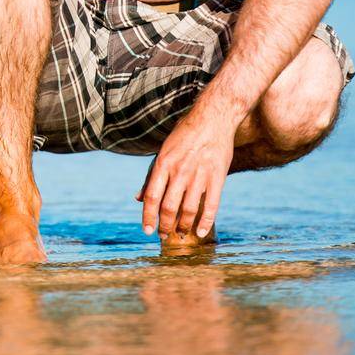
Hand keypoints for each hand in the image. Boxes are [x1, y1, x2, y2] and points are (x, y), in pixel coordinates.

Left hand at [138, 108, 235, 239]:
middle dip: (165, 226)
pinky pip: (212, 205)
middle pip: (169, 207)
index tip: (147, 230)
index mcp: (163, 164)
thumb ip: (151, 176)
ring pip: (189, 209)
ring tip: (180, 234)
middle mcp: (179, 171)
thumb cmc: (184, 135)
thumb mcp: (163, 151)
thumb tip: (137, 198)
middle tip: (164, 236)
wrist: (212, 118)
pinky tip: (201, 232)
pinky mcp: (217, 177)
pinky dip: (206, 222)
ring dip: (183, 226)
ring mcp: (199, 175)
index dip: (147, 216)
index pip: (151, 196)